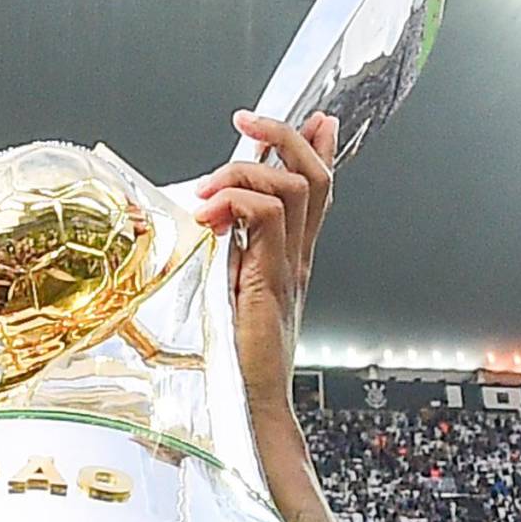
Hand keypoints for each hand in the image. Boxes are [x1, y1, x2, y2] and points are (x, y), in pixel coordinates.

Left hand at [192, 110, 335, 409]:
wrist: (249, 406)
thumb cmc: (235, 362)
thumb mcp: (226, 293)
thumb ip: (224, 256)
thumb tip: (203, 221)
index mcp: (290, 259)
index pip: (317, 189)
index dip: (316, 145)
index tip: (309, 115)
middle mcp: (297, 258)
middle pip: (315, 175)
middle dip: (284, 135)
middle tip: (247, 121)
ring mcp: (289, 268)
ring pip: (294, 186)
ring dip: (245, 170)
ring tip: (210, 190)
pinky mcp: (270, 280)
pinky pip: (266, 216)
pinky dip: (236, 200)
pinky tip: (210, 215)